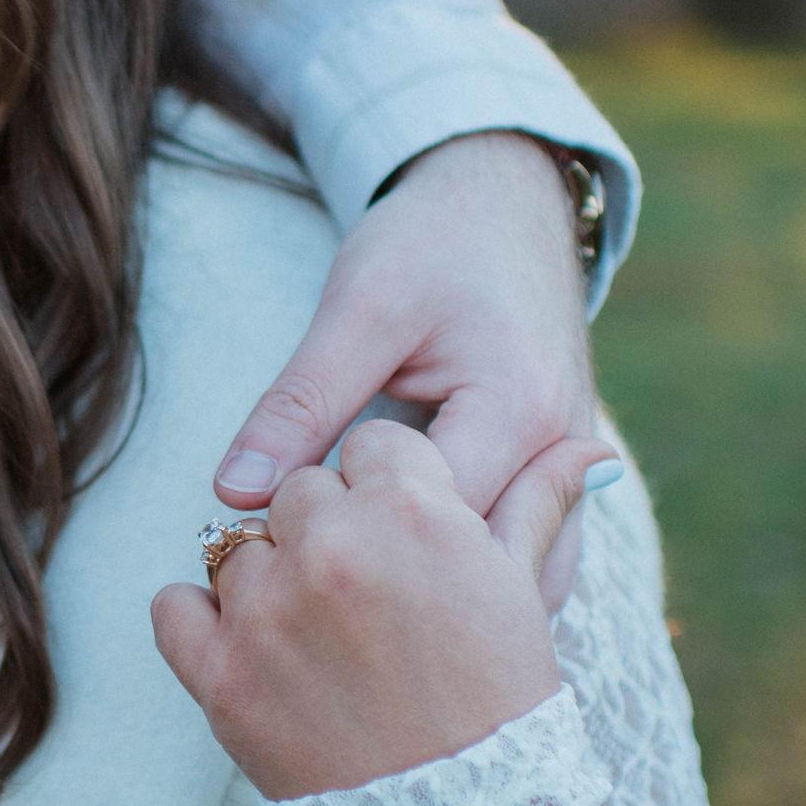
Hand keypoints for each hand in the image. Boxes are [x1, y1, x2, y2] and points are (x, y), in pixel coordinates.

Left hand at [154, 420, 618, 800]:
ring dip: (269, 577)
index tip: (401, 531)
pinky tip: (248, 643)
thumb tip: (592, 451)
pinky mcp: (220, 673)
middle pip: (302, 489)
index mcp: (413, 512)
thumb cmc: (500, 701)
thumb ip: (538, 502)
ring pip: (238, 543)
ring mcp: (268, 610)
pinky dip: (199, 620)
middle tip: (365, 592)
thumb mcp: (519, 592)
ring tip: (320, 632)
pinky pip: (174, 605)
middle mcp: (333, 546)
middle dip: (329, 528)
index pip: (371, 446)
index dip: (387, 487)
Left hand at [212, 130, 595, 608]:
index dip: (350, 546)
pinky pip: (523, 555)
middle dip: (405, 596)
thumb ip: (301, 402)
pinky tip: (405, 589)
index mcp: (517, 413)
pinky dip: (469, 578)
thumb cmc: (432, 241)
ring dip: (447, 602)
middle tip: (312, 599)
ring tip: (357, 606)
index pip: (430, 529)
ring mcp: (571, 473)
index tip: (279, 547)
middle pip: (486, 576)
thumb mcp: (356, 308)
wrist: (504, 199)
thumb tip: (234, 493)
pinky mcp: (555, 476)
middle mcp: (563, 458)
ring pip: (520, 585)